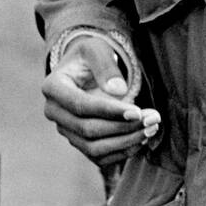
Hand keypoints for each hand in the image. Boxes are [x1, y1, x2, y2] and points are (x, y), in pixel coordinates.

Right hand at [41, 35, 160, 167]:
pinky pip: (99, 156)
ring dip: (125, 142)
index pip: (80, 105)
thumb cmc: (90, 56)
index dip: (109, 111)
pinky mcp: (78, 142)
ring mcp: (65, 130)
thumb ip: (105, 65)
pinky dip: (122, 152)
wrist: (84, 69)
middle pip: (87, 130)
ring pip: (93, 148)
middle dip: (122, 128)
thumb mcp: (96, 49)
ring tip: (151, 129)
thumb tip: (118, 91)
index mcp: (53, 87)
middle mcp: (54, 112)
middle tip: (152, 119)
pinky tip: (142, 138)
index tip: (137, 112)